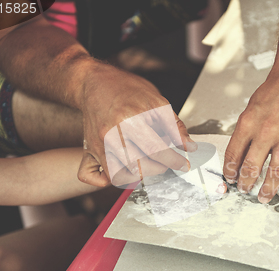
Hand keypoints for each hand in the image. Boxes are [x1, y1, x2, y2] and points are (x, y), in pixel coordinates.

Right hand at [77, 64, 196, 186]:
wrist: (96, 82)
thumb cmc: (128, 91)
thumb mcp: (156, 101)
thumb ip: (174, 125)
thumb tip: (189, 146)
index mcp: (130, 119)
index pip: (156, 149)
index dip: (173, 161)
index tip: (184, 165)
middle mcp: (111, 133)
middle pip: (138, 166)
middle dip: (159, 168)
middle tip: (166, 160)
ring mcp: (98, 143)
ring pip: (120, 176)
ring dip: (139, 175)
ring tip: (149, 163)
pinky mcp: (89, 149)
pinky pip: (94, 176)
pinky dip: (109, 180)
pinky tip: (123, 170)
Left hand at [223, 55, 278, 202]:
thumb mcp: (254, 105)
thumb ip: (249, 129)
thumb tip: (243, 152)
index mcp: (249, 122)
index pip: (233, 155)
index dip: (230, 172)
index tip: (231, 180)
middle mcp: (267, 132)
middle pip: (252, 169)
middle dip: (246, 184)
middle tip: (245, 191)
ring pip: (276, 174)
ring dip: (268, 190)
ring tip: (264, 197)